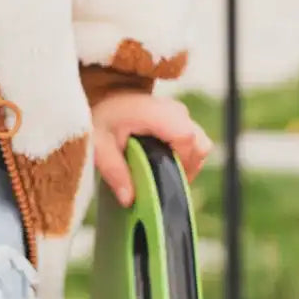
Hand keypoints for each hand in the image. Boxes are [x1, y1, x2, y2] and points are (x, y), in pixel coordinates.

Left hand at [92, 91, 211, 206]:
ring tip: (160, 169)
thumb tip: (128, 199)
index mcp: (154, 113)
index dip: (181, 163)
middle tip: (161, 178)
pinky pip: (194, 141)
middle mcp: (173, 109)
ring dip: (186, 162)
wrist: (105, 99)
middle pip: (199, 144)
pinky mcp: (181, 118)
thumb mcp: (99, 144)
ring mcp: (179, 112)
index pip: (186, 137)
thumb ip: (114, 171)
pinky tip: (163, 159)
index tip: (164, 177)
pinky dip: (185, 155)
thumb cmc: (102, 118)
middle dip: (186, 168)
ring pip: (200, 144)